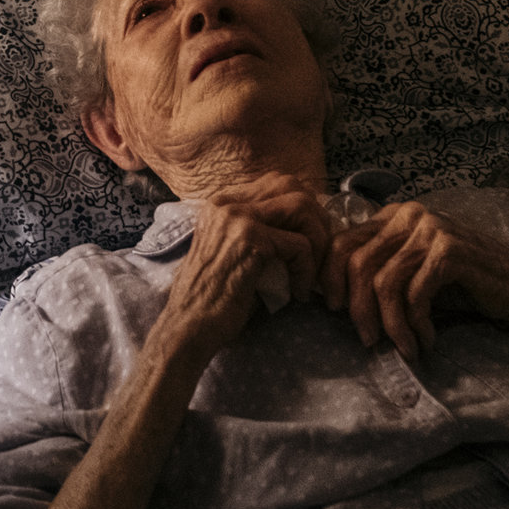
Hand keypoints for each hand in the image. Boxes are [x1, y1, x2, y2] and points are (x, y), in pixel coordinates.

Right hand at [154, 172, 336, 364]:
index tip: (310, 243)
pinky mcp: (250, 240)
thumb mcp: (232, 252)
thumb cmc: (214, 298)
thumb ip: (258, 231)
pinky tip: (298, 293)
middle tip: (319, 254)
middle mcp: (227, 203)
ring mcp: (237, 217)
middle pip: (293, 186)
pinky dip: (307, 271)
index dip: (302, 210)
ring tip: (312, 273)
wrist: (189, 325)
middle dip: (316, 219)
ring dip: (318, 242)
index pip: (277, 182)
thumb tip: (305, 227)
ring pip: (302, 207)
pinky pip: (300, 245)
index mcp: (221, 202)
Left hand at [323, 201, 508, 361]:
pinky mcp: (449, 251)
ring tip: (402, 347)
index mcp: (394, 215)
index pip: (341, 243)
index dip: (330, 280)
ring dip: (390, 325)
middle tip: (368, 340)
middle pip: (357, 263)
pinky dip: (415, 324)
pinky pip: (414, 294)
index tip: (334, 311)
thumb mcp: (413, 272)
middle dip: (357, 308)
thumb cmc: (462, 284)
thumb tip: (329, 297)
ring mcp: (430, 229)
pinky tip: (426, 340)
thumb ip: (378, 271)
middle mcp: (409, 214)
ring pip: (383, 283)